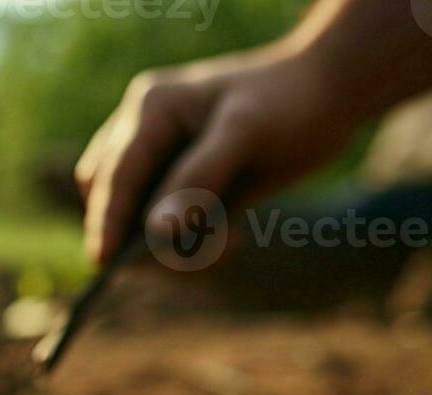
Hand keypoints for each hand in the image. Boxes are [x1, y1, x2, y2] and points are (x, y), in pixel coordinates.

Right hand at [75, 44, 358, 264]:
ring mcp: (157, 159)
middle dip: (144, 234)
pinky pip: (163, 227)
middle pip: (111, 198)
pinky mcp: (176, 183)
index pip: (114, 174)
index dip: (106, 219)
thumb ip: (197, 179)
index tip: (103, 262)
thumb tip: (154, 231)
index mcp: (150, 109)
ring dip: (171, 244)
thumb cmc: (291, 103)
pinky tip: (229, 234)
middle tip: (204, 254)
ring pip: (134, 217)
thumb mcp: (245, 135)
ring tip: (228, 242)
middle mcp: (142, 132)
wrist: (328, 95)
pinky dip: (188, 242)